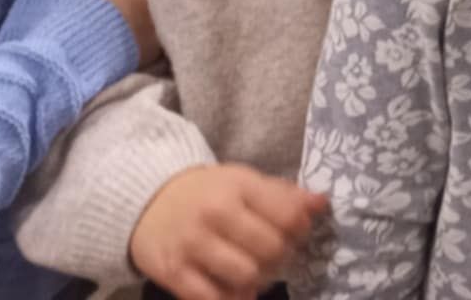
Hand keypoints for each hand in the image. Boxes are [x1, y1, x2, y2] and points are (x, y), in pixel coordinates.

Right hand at [34, 0, 160, 68]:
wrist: (73, 60)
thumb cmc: (74, 15)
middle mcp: (156, 4)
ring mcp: (158, 31)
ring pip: (170, 14)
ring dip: (166, 11)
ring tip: (157, 8)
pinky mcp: (154, 54)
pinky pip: (164, 40)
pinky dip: (160, 36)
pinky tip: (150, 35)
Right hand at [130, 164, 327, 299]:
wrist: (148, 202)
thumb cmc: (208, 193)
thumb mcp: (244, 182)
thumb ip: (284, 194)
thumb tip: (322, 204)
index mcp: (239, 186)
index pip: (289, 214)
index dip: (301, 230)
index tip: (297, 234)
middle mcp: (216, 213)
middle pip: (271, 249)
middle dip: (281, 258)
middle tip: (275, 257)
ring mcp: (192, 244)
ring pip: (246, 275)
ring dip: (258, 281)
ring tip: (255, 273)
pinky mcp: (172, 272)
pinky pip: (213, 298)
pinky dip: (231, 298)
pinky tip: (234, 289)